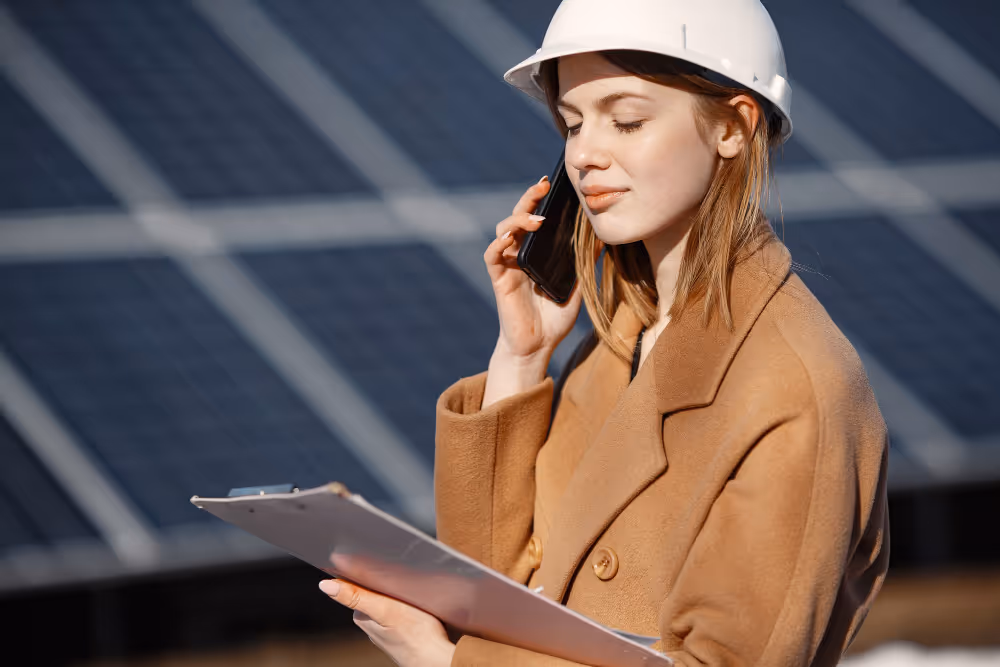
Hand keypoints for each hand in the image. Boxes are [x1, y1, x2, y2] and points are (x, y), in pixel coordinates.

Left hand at [320, 578, 455, 666]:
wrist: (438, 659)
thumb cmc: (416, 636)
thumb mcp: (384, 609)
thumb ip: (356, 596)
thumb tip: (325, 585)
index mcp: (362, 617)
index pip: (357, 585)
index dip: (367, 572)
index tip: (381, 566)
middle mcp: (371, 625)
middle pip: (373, 592)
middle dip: (384, 583)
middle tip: (401, 579)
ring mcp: (387, 629)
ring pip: (387, 601)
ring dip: (397, 593)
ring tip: (410, 593)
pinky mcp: (403, 631)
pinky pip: (400, 610)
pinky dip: (407, 605)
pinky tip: (416, 607)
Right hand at [482, 176, 583, 406]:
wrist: (539, 346)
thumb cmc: (555, 317)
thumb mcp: (577, 284)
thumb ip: (584, 261)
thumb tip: (602, 236)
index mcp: (537, 252)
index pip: (536, 218)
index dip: (540, 200)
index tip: (552, 184)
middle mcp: (520, 254)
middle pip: (517, 217)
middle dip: (528, 199)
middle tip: (543, 187)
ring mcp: (508, 265)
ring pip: (502, 230)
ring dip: (516, 220)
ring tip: (535, 220)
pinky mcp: (499, 280)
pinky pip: (491, 256)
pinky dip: (497, 244)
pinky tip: (509, 238)